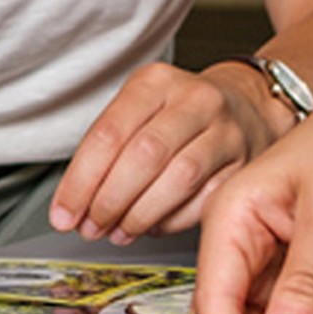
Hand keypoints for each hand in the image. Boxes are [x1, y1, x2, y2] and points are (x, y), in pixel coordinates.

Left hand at [51, 62, 279, 244]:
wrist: (248, 105)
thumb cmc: (180, 113)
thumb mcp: (140, 110)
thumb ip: (107, 151)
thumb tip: (73, 206)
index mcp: (155, 82)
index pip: (108, 133)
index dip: (80, 181)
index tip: (63, 213)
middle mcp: (194, 100)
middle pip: (144, 156)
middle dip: (109, 201)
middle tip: (90, 226)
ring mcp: (226, 131)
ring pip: (178, 179)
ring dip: (139, 215)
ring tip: (118, 231)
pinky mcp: (246, 163)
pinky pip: (205, 200)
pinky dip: (172, 220)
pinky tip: (153, 226)